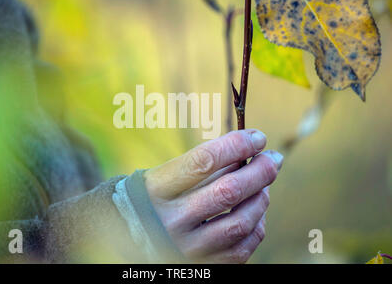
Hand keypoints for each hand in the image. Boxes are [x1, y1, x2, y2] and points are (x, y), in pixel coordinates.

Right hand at [145, 129, 282, 262]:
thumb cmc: (154, 198)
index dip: (236, 145)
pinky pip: (242, 248)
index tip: (257, 137)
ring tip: (263, 186)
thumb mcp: (165, 175)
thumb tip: (249, 151)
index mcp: (156, 190)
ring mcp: (186, 247)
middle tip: (273, 159)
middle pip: (228, 191)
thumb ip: (202, 165)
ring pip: (241, 222)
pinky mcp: (201, 265)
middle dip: (261, 171)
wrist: (129, 236)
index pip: (203, 161)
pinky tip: (255, 212)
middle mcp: (169, 221)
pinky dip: (256, 226)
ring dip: (261, 198)